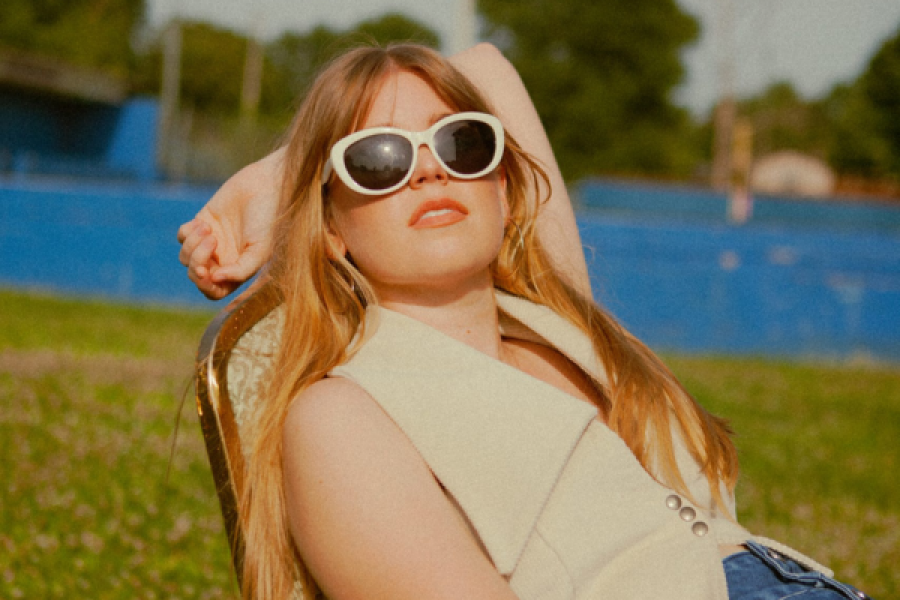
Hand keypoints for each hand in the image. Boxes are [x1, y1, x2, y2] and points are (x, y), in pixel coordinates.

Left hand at [177, 148, 283, 299]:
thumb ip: (241, 270)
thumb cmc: (267, 220)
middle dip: (197, 262)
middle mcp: (221, 260)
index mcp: (236, 270)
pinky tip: (204, 223)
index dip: (205, 286)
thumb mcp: (260, 249)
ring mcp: (209, 242)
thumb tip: (216, 279)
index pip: (214, 291)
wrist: (263, 186)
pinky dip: (188, 232)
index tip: (206, 272)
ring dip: (193, 245)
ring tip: (208, 229)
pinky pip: (182, 237)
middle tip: (211, 242)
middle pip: (196, 274)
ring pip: (185, 257)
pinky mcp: (201, 223)